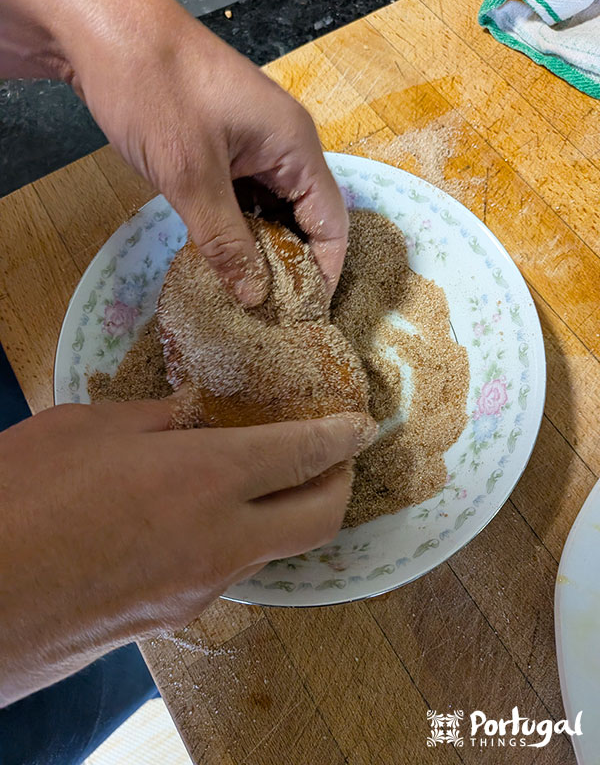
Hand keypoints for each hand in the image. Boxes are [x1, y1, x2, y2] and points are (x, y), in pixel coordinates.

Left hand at [0, 0, 347, 303]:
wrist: (101, 30)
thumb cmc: (154, 92)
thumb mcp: (191, 176)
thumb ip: (226, 241)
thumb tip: (256, 296)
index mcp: (295, 146)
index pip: (331, 222)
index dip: (324, 272)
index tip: (303, 315)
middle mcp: (284, 146)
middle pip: (304, 219)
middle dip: (289, 266)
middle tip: (267, 313)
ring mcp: (253, 143)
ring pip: (271, 210)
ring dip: (259, 248)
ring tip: (242, 294)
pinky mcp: (224, 146)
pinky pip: (243, 196)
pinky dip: (236, 227)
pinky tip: (219, 256)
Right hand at [0, 399, 374, 705]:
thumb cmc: (24, 496)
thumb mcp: (90, 429)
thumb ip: (158, 419)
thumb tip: (194, 413)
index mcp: (204, 479)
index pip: (302, 454)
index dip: (340, 436)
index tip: (361, 424)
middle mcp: (221, 539)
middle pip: (319, 518)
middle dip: (339, 482)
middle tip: (332, 455)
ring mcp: (203, 586)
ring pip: (278, 547)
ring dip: (289, 512)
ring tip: (268, 479)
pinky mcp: (178, 614)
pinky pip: (232, 568)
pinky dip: (241, 537)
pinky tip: (208, 515)